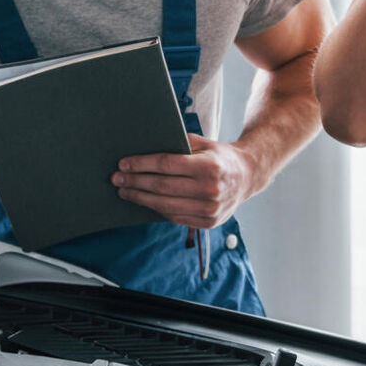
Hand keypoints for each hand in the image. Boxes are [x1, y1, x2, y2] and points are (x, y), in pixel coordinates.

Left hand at [112, 135, 255, 229]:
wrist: (248, 176)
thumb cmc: (220, 156)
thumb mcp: (203, 143)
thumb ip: (177, 144)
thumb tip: (144, 145)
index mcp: (208, 166)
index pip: (166, 165)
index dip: (141, 164)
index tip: (123, 164)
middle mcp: (210, 189)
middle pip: (162, 187)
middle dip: (135, 183)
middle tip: (117, 179)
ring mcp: (210, 209)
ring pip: (165, 206)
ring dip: (141, 199)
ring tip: (125, 192)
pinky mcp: (208, 222)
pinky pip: (175, 217)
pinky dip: (157, 209)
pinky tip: (144, 202)